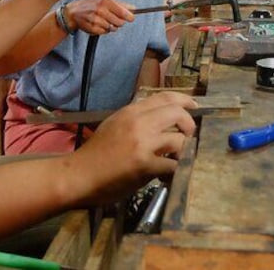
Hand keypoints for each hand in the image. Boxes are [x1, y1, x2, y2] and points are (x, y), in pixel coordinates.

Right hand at [66, 0, 132, 34]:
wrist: (72, 12)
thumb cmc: (90, 5)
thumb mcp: (104, 0)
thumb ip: (120, 4)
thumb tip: (134, 8)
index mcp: (105, 1)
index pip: (123, 12)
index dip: (129, 17)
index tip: (131, 18)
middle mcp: (101, 10)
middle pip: (120, 22)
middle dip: (119, 22)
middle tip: (113, 19)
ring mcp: (96, 19)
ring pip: (113, 28)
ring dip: (111, 27)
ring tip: (104, 21)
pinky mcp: (92, 28)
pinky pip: (104, 32)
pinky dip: (103, 30)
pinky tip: (98, 25)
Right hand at [68, 92, 196, 202]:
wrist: (79, 175)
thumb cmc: (95, 153)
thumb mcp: (114, 125)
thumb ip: (136, 119)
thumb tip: (160, 119)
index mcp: (131, 111)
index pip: (165, 97)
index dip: (185, 100)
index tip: (195, 108)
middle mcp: (138, 123)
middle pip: (177, 113)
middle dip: (189, 125)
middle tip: (189, 138)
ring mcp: (142, 143)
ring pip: (179, 140)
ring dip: (184, 152)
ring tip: (177, 161)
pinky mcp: (144, 165)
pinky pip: (173, 165)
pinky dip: (176, 171)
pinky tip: (169, 177)